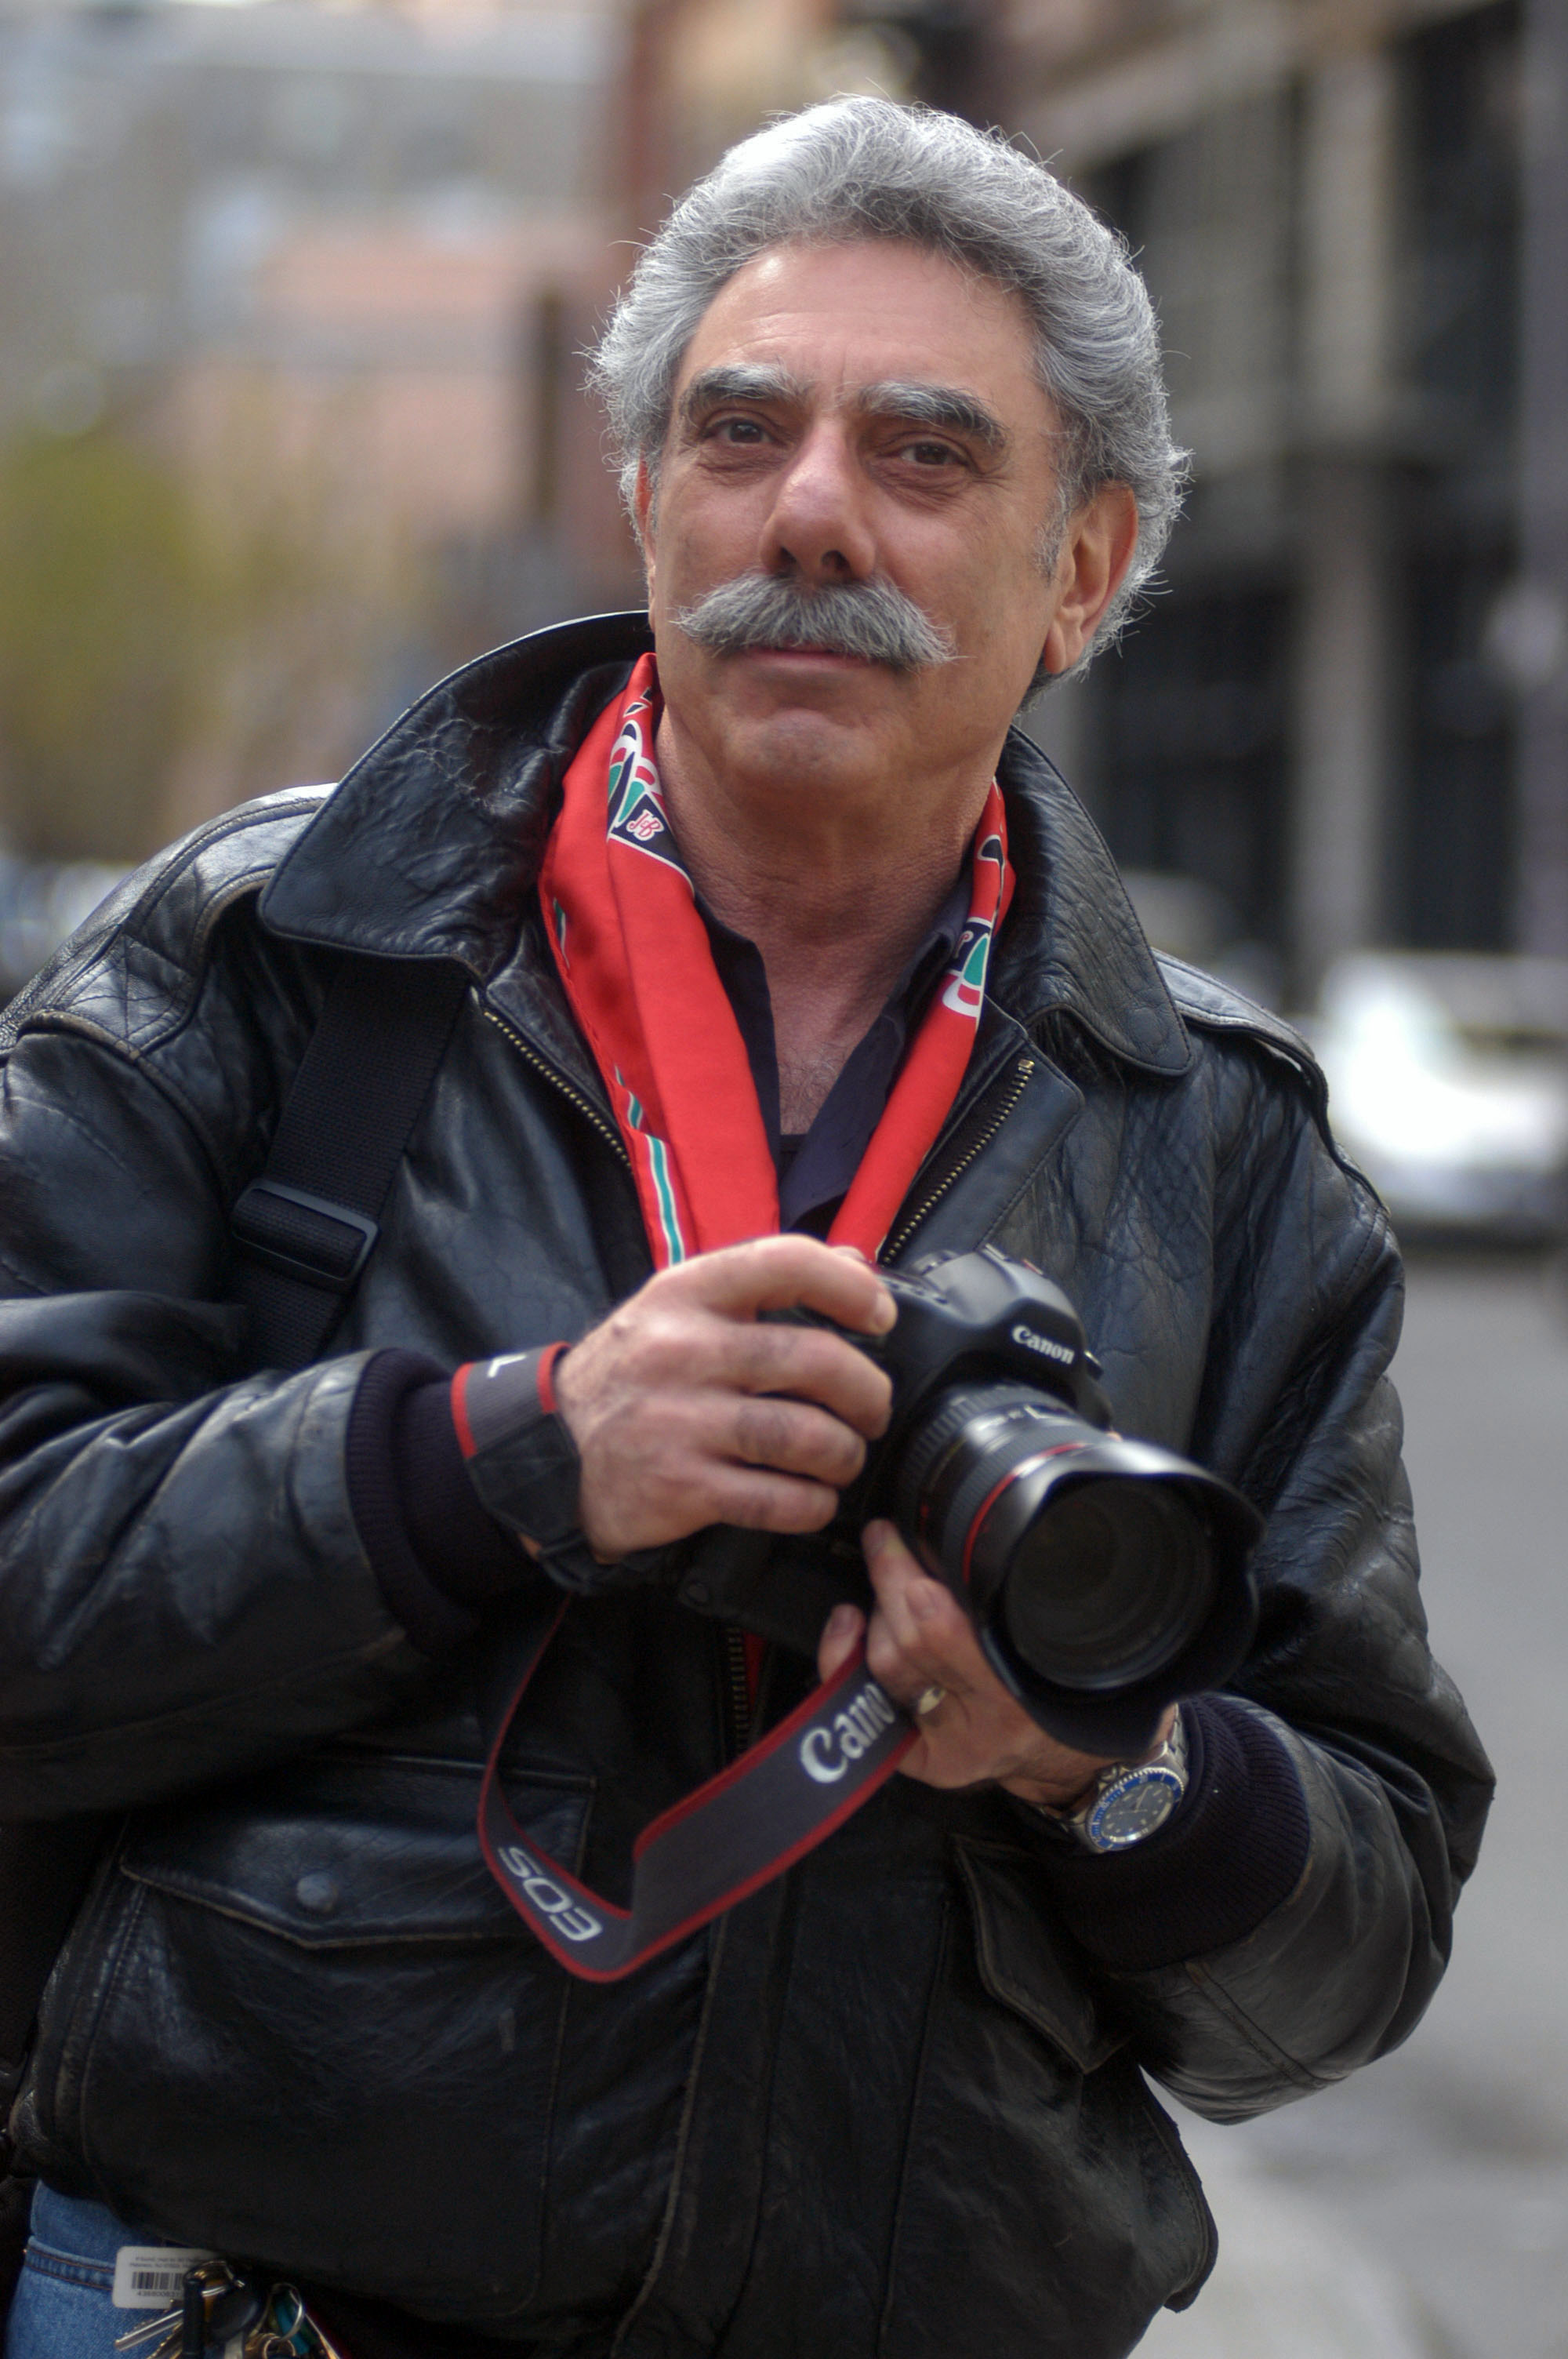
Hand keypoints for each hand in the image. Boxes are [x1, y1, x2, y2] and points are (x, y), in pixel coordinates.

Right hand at [552, 1236, 894, 1559]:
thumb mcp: (677, 1309)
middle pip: (816, 1360)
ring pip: (806, 1436)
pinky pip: (778, 1500)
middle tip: (872, 1410)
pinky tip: (812, 1498)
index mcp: (685, 1294)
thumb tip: (858, 1262)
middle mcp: (683, 1351)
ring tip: (843, 1458)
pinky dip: (812, 1504)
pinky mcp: (682, 1487)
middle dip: (867, 1391)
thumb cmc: (630, 1376)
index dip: (851, 1287)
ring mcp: (681, 1422)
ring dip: (845, 1454)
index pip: (785, 1263)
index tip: (879, 1316)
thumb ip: (763, 1283)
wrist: (548, 1452)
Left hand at [816, 1520, 1174, 1807]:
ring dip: (878, 1615)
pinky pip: (868, 1706)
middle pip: (909, 1642)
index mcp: (1027, 1691)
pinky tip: (850, 1626)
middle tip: (884, 1540)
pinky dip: (846, 1659)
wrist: (1075, 1755)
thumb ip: (1022, 1591)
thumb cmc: (1074, 1686)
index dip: (908, 1575)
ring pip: (886, 1667)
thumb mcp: (1069, 1637)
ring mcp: (950, 1743)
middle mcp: (985, 1722)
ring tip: (890, 1587)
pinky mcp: (924, 1758)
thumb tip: (974, 1527)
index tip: (900, 1531)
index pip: (942, 1629)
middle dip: (889, 1580)